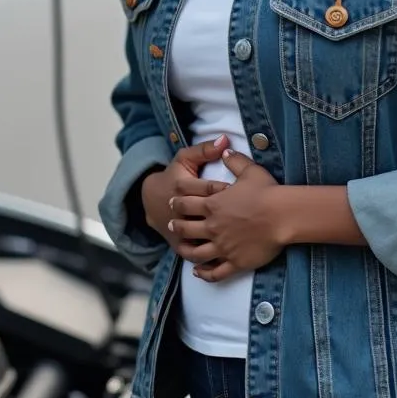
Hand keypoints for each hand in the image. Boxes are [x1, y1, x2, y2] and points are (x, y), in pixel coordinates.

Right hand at [141, 137, 232, 254]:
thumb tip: (225, 139)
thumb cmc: (174, 176)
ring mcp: (178, 230)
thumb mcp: (184, 159)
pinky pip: (195, 255)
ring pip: (201, 237)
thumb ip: (204, 149)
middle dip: (227, 216)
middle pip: (207, 215)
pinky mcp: (178, 245)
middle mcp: (179, 211)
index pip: (209, 189)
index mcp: (181, 187)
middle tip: (245, 215)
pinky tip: (226, 256)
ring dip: (219, 239)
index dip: (227, 190)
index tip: (241, 191)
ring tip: (238, 237)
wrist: (151, 199)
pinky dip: (208, 258)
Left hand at [168, 148, 284, 281]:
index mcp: (213, 205)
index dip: (177, 202)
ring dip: (185, 250)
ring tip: (180, 248)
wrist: (283, 216)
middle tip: (171, 225)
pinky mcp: (235, 262)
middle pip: (186, 228)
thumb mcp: (249, 170)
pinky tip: (198, 272)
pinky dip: (204, 274)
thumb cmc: (266, 192)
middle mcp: (213, 227)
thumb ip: (234, 160)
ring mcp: (223, 247)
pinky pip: (215, 272)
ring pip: (196, 252)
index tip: (171, 202)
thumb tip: (224, 149)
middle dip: (176, 226)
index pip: (186, 203)